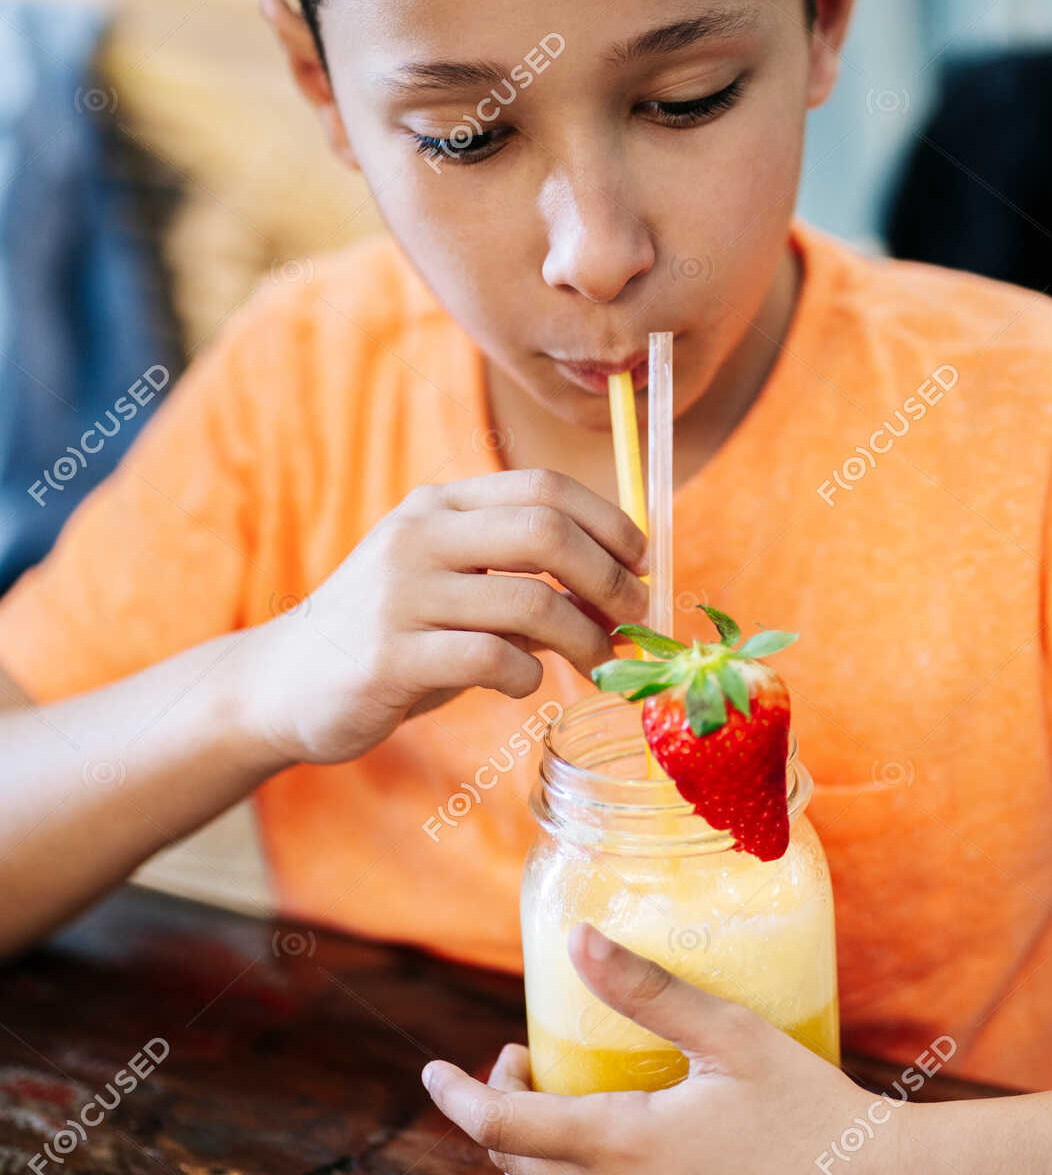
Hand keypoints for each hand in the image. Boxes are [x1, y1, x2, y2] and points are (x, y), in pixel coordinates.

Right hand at [237, 470, 647, 764]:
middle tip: (634, 618)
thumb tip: (618, 596)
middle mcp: (419, 537)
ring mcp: (401, 594)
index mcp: (439, 507)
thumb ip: (523, 583)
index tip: (642, 561)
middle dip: (609, 577)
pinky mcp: (390, 657)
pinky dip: (528, 676)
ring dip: (583, 639)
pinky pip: (491, 659)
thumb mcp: (453, 591)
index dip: (609, 522)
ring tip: (597, 664)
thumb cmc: (392, 636)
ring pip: (529, 601)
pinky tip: (523, 685)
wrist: (286, 682)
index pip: (544, 489)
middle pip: (545, 532)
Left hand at [422, 925, 917, 1174]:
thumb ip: (647, 990)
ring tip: (547, 1111)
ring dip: (521, 1162)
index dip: (459, 1097)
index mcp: (625, 1150)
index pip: (503, 1129)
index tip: (433, 1070)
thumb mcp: (730, 1036)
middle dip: (498, 1110)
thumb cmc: (810, 1110)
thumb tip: (578, 938)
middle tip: (526, 1062)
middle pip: (514, 1164)